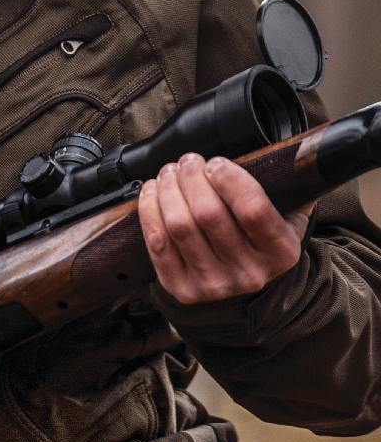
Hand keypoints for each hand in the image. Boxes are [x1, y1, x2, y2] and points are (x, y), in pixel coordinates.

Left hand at [138, 153, 313, 304]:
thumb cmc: (261, 238)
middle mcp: (249, 274)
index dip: (229, 178)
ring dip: (168, 189)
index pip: (252, 209)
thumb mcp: (289, 215)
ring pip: (179, 225)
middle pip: (208, 213)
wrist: (245, 287)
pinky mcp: (181, 288)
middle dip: (191, 177)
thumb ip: (290, 187)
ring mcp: (213, 284)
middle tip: (188, 161)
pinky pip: (158, 242)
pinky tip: (153, 191)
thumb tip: (290, 152)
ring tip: (170, 173)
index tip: (216, 163)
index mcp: (281, 253)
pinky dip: (150, 210)